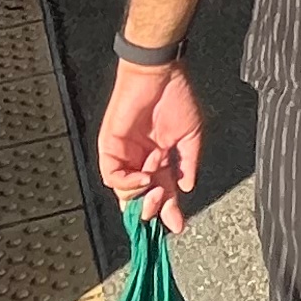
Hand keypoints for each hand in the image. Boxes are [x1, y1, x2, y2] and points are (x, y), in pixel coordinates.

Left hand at [98, 61, 202, 229]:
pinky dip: (129, 184)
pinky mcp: (110, 148)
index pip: (162, 193)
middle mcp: (140, 161)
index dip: (169, 211)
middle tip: (165, 206)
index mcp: (160, 160)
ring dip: (143, 196)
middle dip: (153, 210)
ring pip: (125, 194)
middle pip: (140, 200)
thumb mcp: (190, 137)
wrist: (158, 74)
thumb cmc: (175, 98)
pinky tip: (144, 178)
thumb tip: (187, 190)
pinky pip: (113, 177)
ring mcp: (124, 156)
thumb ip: (188, 165)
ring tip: (157, 185)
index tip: (178, 225)